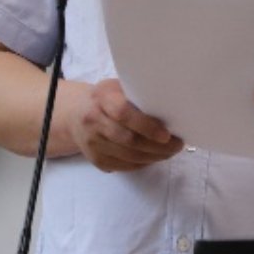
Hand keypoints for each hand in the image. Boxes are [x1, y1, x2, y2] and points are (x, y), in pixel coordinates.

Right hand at [66, 78, 184, 171]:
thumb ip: (138, 96)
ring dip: (154, 157)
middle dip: (157, 147)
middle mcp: (93, 121)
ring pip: (128, 156)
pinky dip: (142, 164)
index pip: (124, 113)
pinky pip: (123, 166)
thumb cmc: (107, 98)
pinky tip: (154, 158)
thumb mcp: (119, 88)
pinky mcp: (95, 160)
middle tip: (177, 146)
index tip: (167, 135)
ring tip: (170, 152)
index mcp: (102, 98)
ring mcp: (92, 143)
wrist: (76, 114)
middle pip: (129, 140)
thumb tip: (171, 109)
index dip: (147, 126)